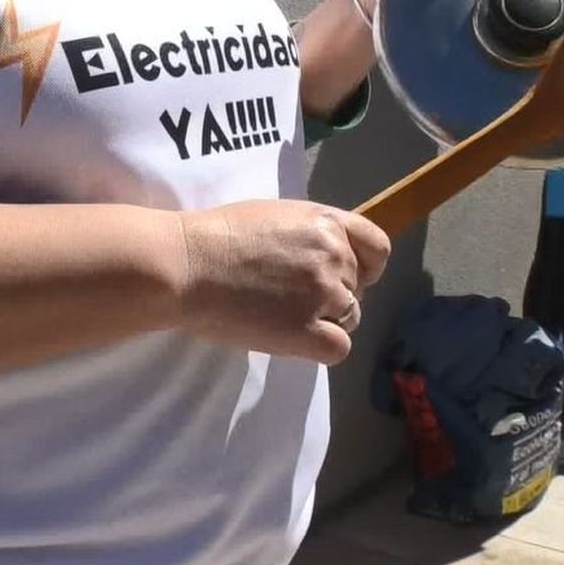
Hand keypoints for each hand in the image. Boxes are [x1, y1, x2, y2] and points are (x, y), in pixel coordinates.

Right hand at [177, 200, 391, 364]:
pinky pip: (339, 348)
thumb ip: (309, 235)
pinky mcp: (307, 330)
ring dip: (324, 320)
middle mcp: (334, 254)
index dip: (366, 265)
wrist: (187, 264)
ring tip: (283, 315)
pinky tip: (292, 339)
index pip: (377, 247)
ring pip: (351, 317)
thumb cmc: (217, 236)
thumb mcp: (275, 216)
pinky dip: (321, 347)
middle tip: (291, 297)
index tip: (347, 276)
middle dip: (332, 294)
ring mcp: (323, 293)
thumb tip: (322, 260)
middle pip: (358, 287)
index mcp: (327, 222)